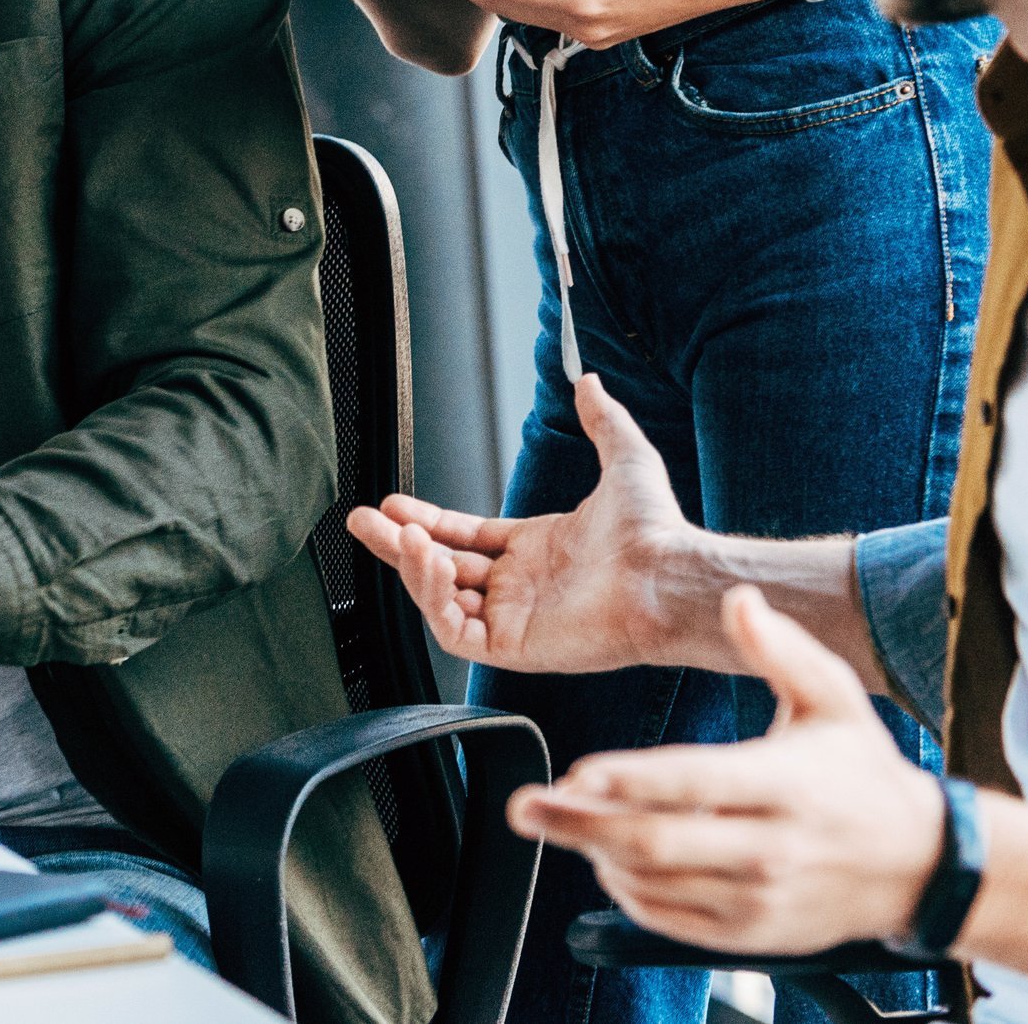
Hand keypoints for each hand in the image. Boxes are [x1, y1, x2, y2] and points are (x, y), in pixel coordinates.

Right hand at [350, 372, 705, 677]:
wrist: (666, 574)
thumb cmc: (655, 529)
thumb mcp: (624, 460)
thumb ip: (601, 420)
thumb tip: (589, 380)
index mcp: (537, 550)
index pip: (466, 537)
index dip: (429, 519)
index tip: (393, 503)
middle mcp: (521, 586)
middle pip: (442, 567)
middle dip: (397, 544)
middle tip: (362, 521)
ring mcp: (516, 619)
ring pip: (442, 600)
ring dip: (413, 566)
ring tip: (395, 533)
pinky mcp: (514, 647)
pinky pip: (456, 630)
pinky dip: (434, 598)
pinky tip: (429, 560)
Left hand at [505, 586, 944, 956]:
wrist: (918, 864)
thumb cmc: (863, 771)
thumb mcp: (834, 696)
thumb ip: (779, 647)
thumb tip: (736, 597)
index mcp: (785, 786)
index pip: (695, 782)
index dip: (631, 779)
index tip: (577, 771)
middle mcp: (770, 849)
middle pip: (657, 844)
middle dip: (580, 825)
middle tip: (525, 806)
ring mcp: (759, 900)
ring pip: (656, 884)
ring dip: (597, 854)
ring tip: (559, 820)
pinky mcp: (752, 936)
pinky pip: (671, 920)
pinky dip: (628, 891)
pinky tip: (607, 857)